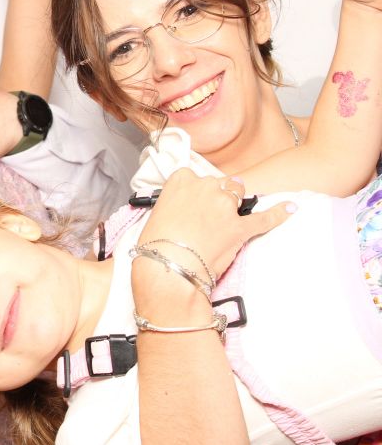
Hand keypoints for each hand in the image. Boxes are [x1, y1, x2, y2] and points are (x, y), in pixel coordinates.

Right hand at [132, 170, 294, 321]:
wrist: (167, 269)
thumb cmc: (155, 245)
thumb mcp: (157, 215)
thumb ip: (174, 204)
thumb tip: (183, 211)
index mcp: (181, 181)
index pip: (193, 176)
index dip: (195, 190)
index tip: (193, 200)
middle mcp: (205, 187)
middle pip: (218, 183)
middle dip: (217, 195)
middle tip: (208, 215)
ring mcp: (225, 206)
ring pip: (240, 193)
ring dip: (237, 202)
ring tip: (231, 216)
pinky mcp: (240, 227)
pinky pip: (264, 218)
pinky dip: (279, 214)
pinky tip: (290, 208)